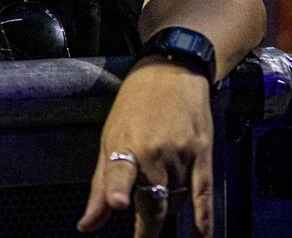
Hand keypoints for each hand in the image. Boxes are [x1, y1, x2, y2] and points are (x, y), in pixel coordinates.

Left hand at [78, 59, 214, 237]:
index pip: (120, 172)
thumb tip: (87, 226)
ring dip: (168, 208)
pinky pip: (203, 193)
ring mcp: (180, 154)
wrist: (172, 70)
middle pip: (152, 203)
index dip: (118, 189)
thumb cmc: (134, 106)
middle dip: (147, 227)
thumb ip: (100, 186)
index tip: (118, 203)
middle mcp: (154, 152)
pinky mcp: (202, 154)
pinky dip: (204, 217)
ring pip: (175, 202)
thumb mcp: (109, 139)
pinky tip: (202, 236)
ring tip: (161, 195)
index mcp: (125, 146)